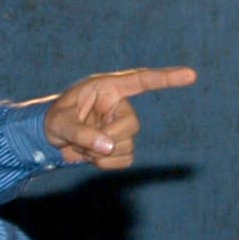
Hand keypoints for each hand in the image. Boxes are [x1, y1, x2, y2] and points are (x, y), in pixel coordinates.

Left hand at [43, 65, 196, 166]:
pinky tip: (91, 156)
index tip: (191, 75)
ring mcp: (122, 127)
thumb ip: (81, 133)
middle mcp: (119, 106)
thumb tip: (108, 147)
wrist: (48, 139)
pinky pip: (125, 160)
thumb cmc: (53, 120)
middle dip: (106, 138)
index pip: (142, 81)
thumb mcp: (59, 123)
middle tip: (80, 139)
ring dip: (102, 153)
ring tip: (82, 146)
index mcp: (108, 88)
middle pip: (132, 125)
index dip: (167, 78)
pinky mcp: (121, 146)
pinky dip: (106, 164)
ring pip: (129, 146)